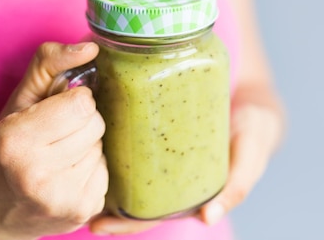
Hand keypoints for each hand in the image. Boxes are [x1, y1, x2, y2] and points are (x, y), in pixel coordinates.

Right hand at [0, 42, 107, 239]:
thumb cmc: (5, 148)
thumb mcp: (19, 100)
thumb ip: (50, 63)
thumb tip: (90, 48)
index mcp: (16, 142)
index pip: (82, 103)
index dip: (71, 102)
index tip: (53, 112)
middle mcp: (37, 176)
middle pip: (96, 124)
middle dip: (80, 124)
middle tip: (55, 136)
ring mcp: (62, 200)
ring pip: (101, 147)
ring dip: (85, 147)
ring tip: (58, 157)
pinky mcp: (82, 212)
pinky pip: (106, 170)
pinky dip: (91, 168)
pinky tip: (67, 175)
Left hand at [89, 84, 283, 235]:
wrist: (253, 99)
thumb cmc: (252, 131)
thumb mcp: (250, 155)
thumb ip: (238, 185)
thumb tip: (209, 217)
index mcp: (185, 190)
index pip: (149, 213)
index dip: (125, 223)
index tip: (97, 225)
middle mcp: (166, 172)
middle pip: (128, 191)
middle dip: (100, 197)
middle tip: (73, 196)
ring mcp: (159, 148)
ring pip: (124, 163)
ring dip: (99, 167)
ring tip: (70, 161)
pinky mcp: (155, 120)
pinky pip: (129, 130)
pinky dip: (110, 134)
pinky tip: (90, 126)